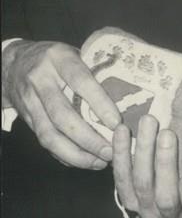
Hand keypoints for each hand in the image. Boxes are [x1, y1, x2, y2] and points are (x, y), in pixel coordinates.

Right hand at [2, 39, 119, 168]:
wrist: (14, 63)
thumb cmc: (57, 59)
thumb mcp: (74, 54)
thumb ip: (96, 71)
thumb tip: (131, 98)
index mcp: (59, 58)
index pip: (80, 81)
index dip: (99, 104)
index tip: (117, 124)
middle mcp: (40, 79)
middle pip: (62, 116)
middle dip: (88, 139)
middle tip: (111, 153)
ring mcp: (30, 100)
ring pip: (49, 134)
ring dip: (76, 154)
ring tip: (100, 163)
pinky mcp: (26, 117)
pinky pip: (44, 141)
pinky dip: (65, 155)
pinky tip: (84, 161)